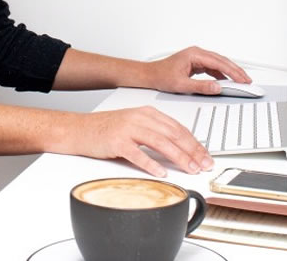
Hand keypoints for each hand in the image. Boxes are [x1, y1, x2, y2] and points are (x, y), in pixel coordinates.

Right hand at [63, 106, 213, 176]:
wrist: (80, 129)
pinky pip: (138, 154)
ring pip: (161, 143)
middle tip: (204, 164)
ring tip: (190, 169)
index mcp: (148, 113)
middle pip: (174, 134)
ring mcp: (128, 129)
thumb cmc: (106, 129)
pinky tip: (161, 172)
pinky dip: (152, 164)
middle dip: (193, 151)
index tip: (205, 155)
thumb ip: (156, 132)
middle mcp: (140, 118)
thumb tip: (180, 148)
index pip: (178, 128)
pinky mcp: (117, 141)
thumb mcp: (135, 124)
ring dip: (179, 157)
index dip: (195, 143)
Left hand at [142, 46, 250, 95]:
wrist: (150, 75)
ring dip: (230, 72)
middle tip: (247, 81)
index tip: (242, 79)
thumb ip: (201, 86)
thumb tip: (217, 87)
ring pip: (219, 63)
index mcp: (195, 55)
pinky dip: (222, 74)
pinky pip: (213, 67)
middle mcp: (197, 53)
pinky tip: (227, 81)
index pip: (219, 62)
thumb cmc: (161, 76)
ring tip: (241, 81)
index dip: (233, 72)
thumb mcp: (182, 85)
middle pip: (222, 61)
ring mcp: (197, 58)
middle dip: (236, 71)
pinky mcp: (197, 63)